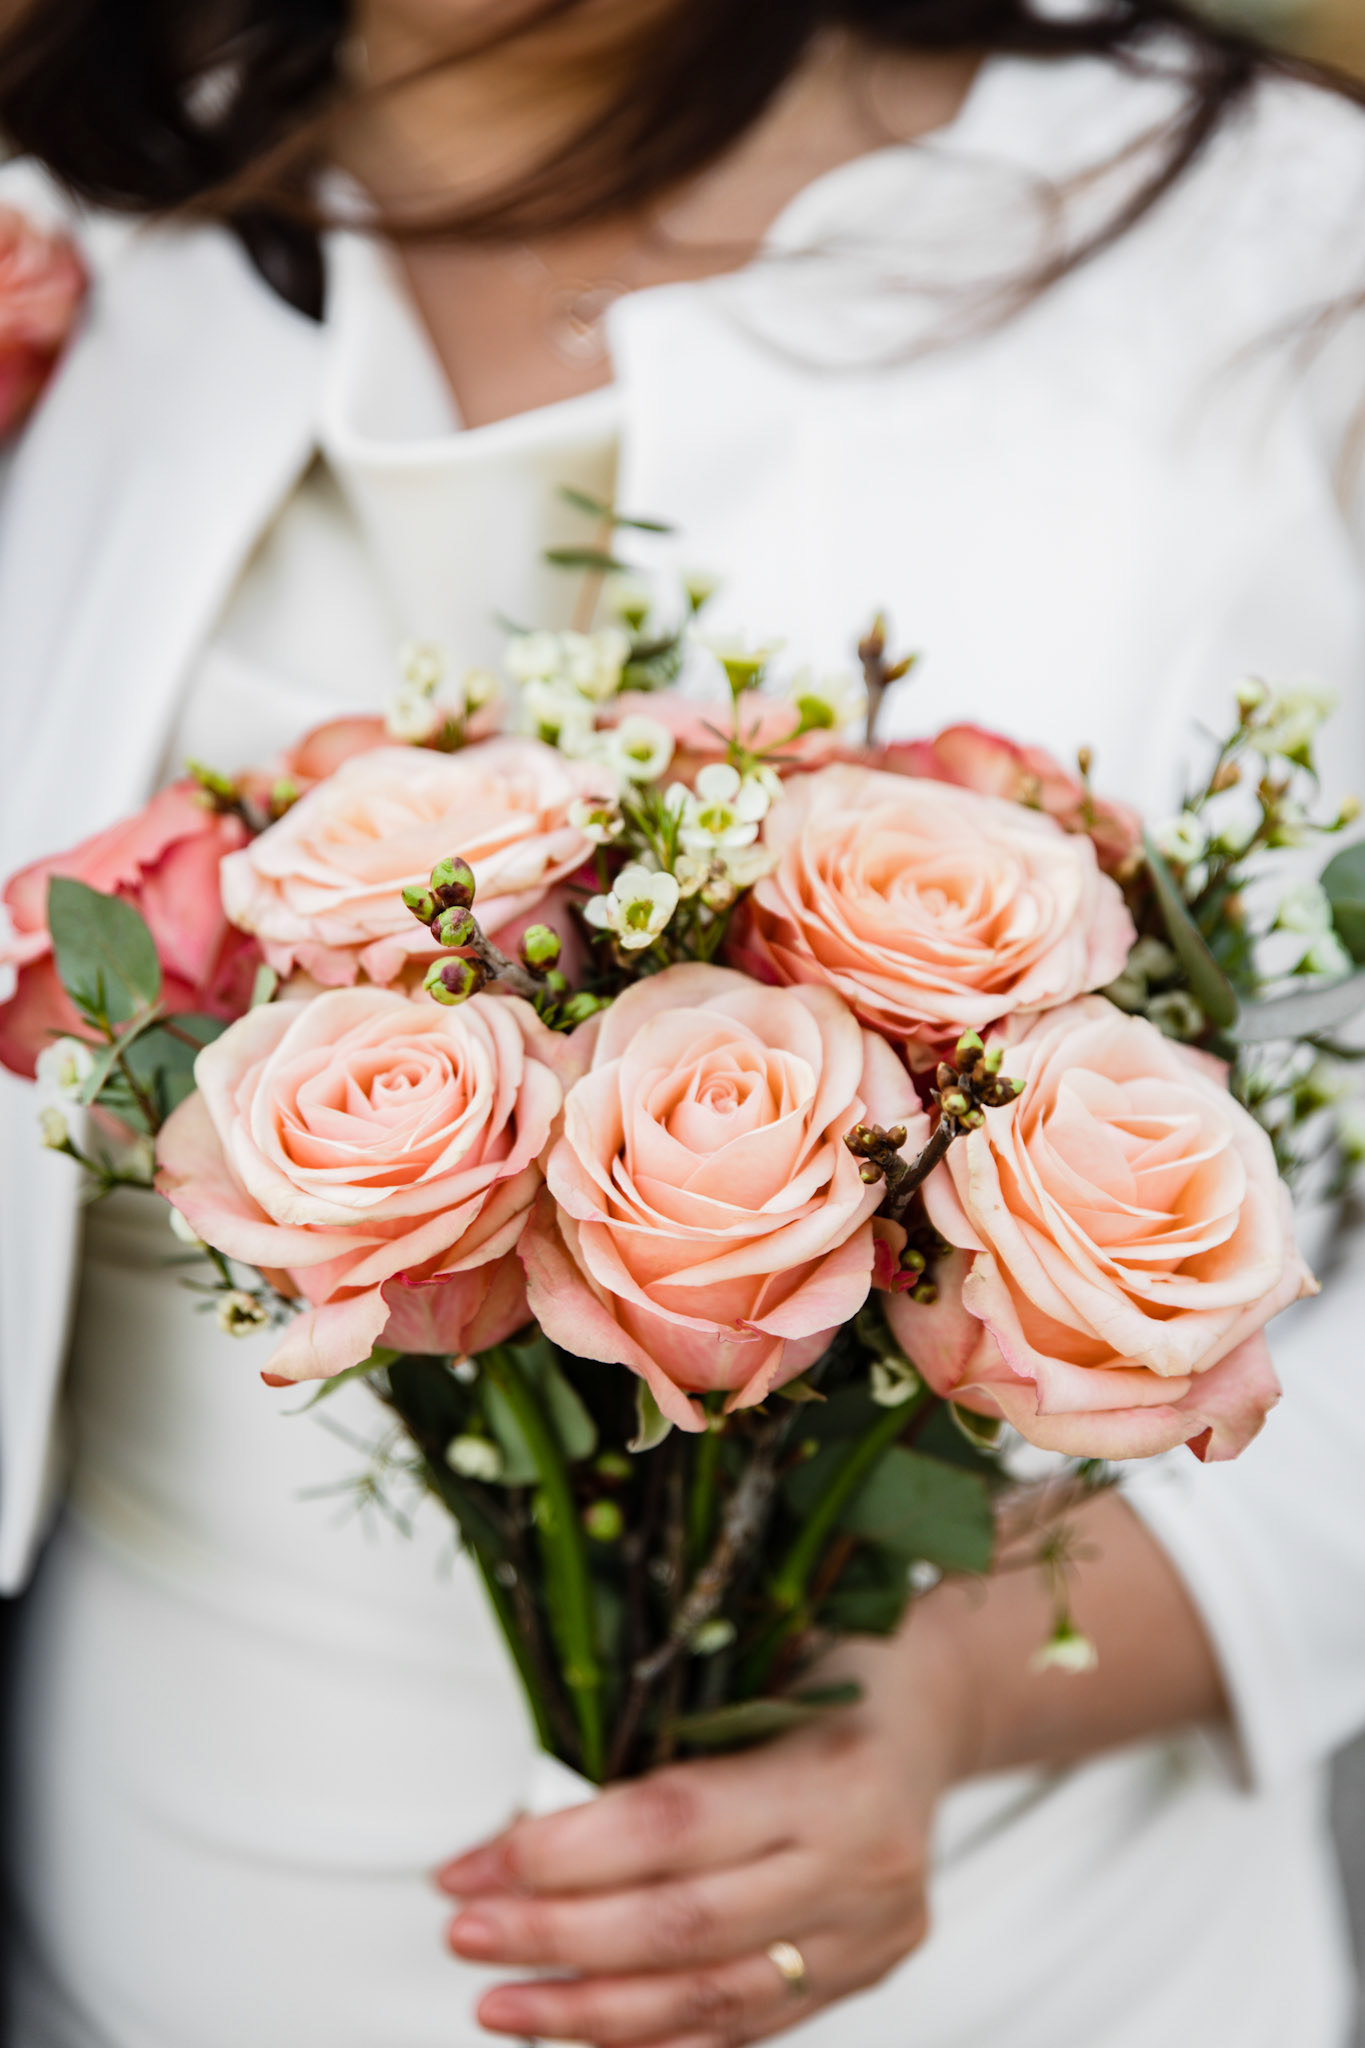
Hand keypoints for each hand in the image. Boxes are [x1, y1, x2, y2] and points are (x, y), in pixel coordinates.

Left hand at [435, 1634, 964, 2047]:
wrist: (929, 1706)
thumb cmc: (827, 1662)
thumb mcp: (750, 1662)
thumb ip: (656, 1736)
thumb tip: (520, 1815)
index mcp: (833, 1771)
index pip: (672, 1828)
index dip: (560, 1856)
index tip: (472, 1864)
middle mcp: (862, 1866)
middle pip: (680, 1927)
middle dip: (555, 1938)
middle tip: (466, 1931)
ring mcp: (869, 1935)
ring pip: (708, 2001)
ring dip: (587, 2013)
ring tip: (499, 2004)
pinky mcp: (862, 1974)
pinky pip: (743, 2029)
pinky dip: (652, 2037)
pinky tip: (578, 2030)